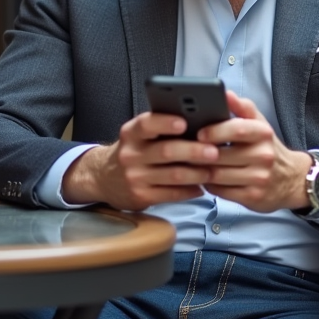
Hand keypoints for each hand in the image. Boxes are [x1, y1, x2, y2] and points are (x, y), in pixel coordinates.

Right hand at [61, 112, 220, 210]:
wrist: (103, 178)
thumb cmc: (134, 151)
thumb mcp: (138, 135)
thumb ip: (161, 127)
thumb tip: (199, 121)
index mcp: (131, 133)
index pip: (147, 124)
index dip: (166, 122)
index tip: (184, 122)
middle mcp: (130, 154)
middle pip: (166, 151)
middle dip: (193, 151)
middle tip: (214, 151)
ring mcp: (135, 177)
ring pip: (173, 175)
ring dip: (197, 173)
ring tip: (214, 170)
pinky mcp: (141, 197)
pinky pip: (172, 194)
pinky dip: (190, 190)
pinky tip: (202, 187)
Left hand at [196, 91, 313, 212]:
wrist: (292, 179)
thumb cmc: (267, 148)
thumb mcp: (260, 124)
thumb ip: (242, 107)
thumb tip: (225, 93)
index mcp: (263, 133)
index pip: (237, 129)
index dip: (214, 131)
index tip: (199, 133)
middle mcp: (264, 156)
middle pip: (221, 155)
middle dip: (200, 153)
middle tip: (186, 150)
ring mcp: (259, 178)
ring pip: (218, 174)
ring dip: (201, 169)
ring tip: (192, 163)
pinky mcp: (252, 197)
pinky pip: (221, 191)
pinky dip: (209, 184)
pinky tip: (206, 178)